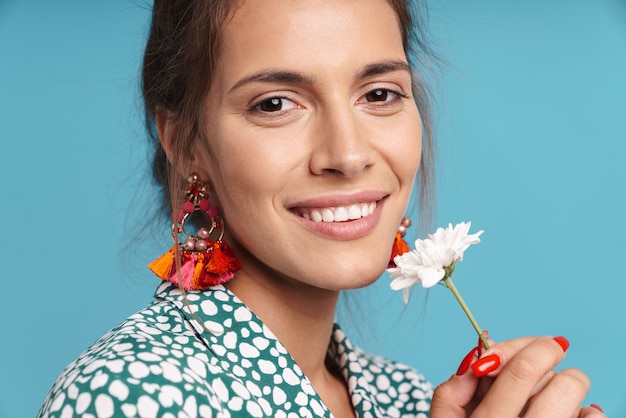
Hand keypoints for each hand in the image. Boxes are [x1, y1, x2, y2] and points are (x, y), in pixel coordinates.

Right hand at [430, 335, 603, 416]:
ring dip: (564, 386)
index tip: (532, 345)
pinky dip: (583, 413)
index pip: (521, 370)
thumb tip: (478, 357)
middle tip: (548, 354)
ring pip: (578, 398)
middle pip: (561, 383)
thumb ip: (451, 390)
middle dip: (554, 361)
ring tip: (547, 395)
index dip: (529, 346)